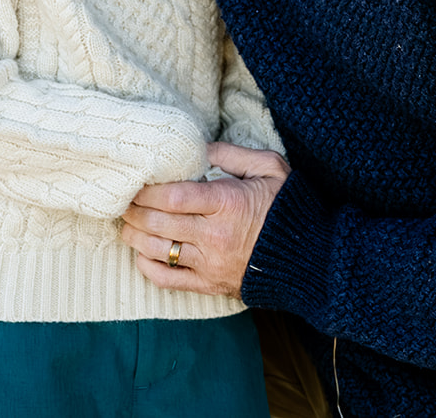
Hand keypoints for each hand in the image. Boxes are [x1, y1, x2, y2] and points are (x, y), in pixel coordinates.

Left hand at [120, 142, 289, 296]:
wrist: (313, 258)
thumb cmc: (289, 207)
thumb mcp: (268, 168)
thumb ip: (231, 155)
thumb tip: (198, 149)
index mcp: (227, 203)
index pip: (173, 197)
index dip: (146, 190)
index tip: (134, 182)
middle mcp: (215, 236)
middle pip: (159, 222)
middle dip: (133, 210)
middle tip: (122, 200)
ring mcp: (211, 264)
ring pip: (158, 249)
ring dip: (134, 235)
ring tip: (126, 222)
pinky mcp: (211, 285)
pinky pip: (169, 280)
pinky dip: (148, 266)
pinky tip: (141, 252)